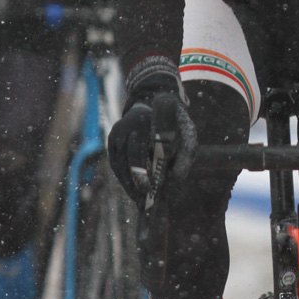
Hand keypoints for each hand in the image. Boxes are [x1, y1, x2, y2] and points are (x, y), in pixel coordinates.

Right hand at [108, 68, 196, 205]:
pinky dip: (124, 178)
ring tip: (139, 200)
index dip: (141, 172)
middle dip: (135, 182)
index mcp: (144, 121)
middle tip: (144, 200)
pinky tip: (133, 190)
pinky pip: (116, 163)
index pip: (138, 151)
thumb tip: (177, 179)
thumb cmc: (173, 119)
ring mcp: (117, 132)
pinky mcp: (112, 139)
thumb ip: (185, 152)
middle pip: (126, 160)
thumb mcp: (186, 129)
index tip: (149, 189)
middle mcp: (126, 126)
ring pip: (119, 164)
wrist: (152, 98)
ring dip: (128, 183)